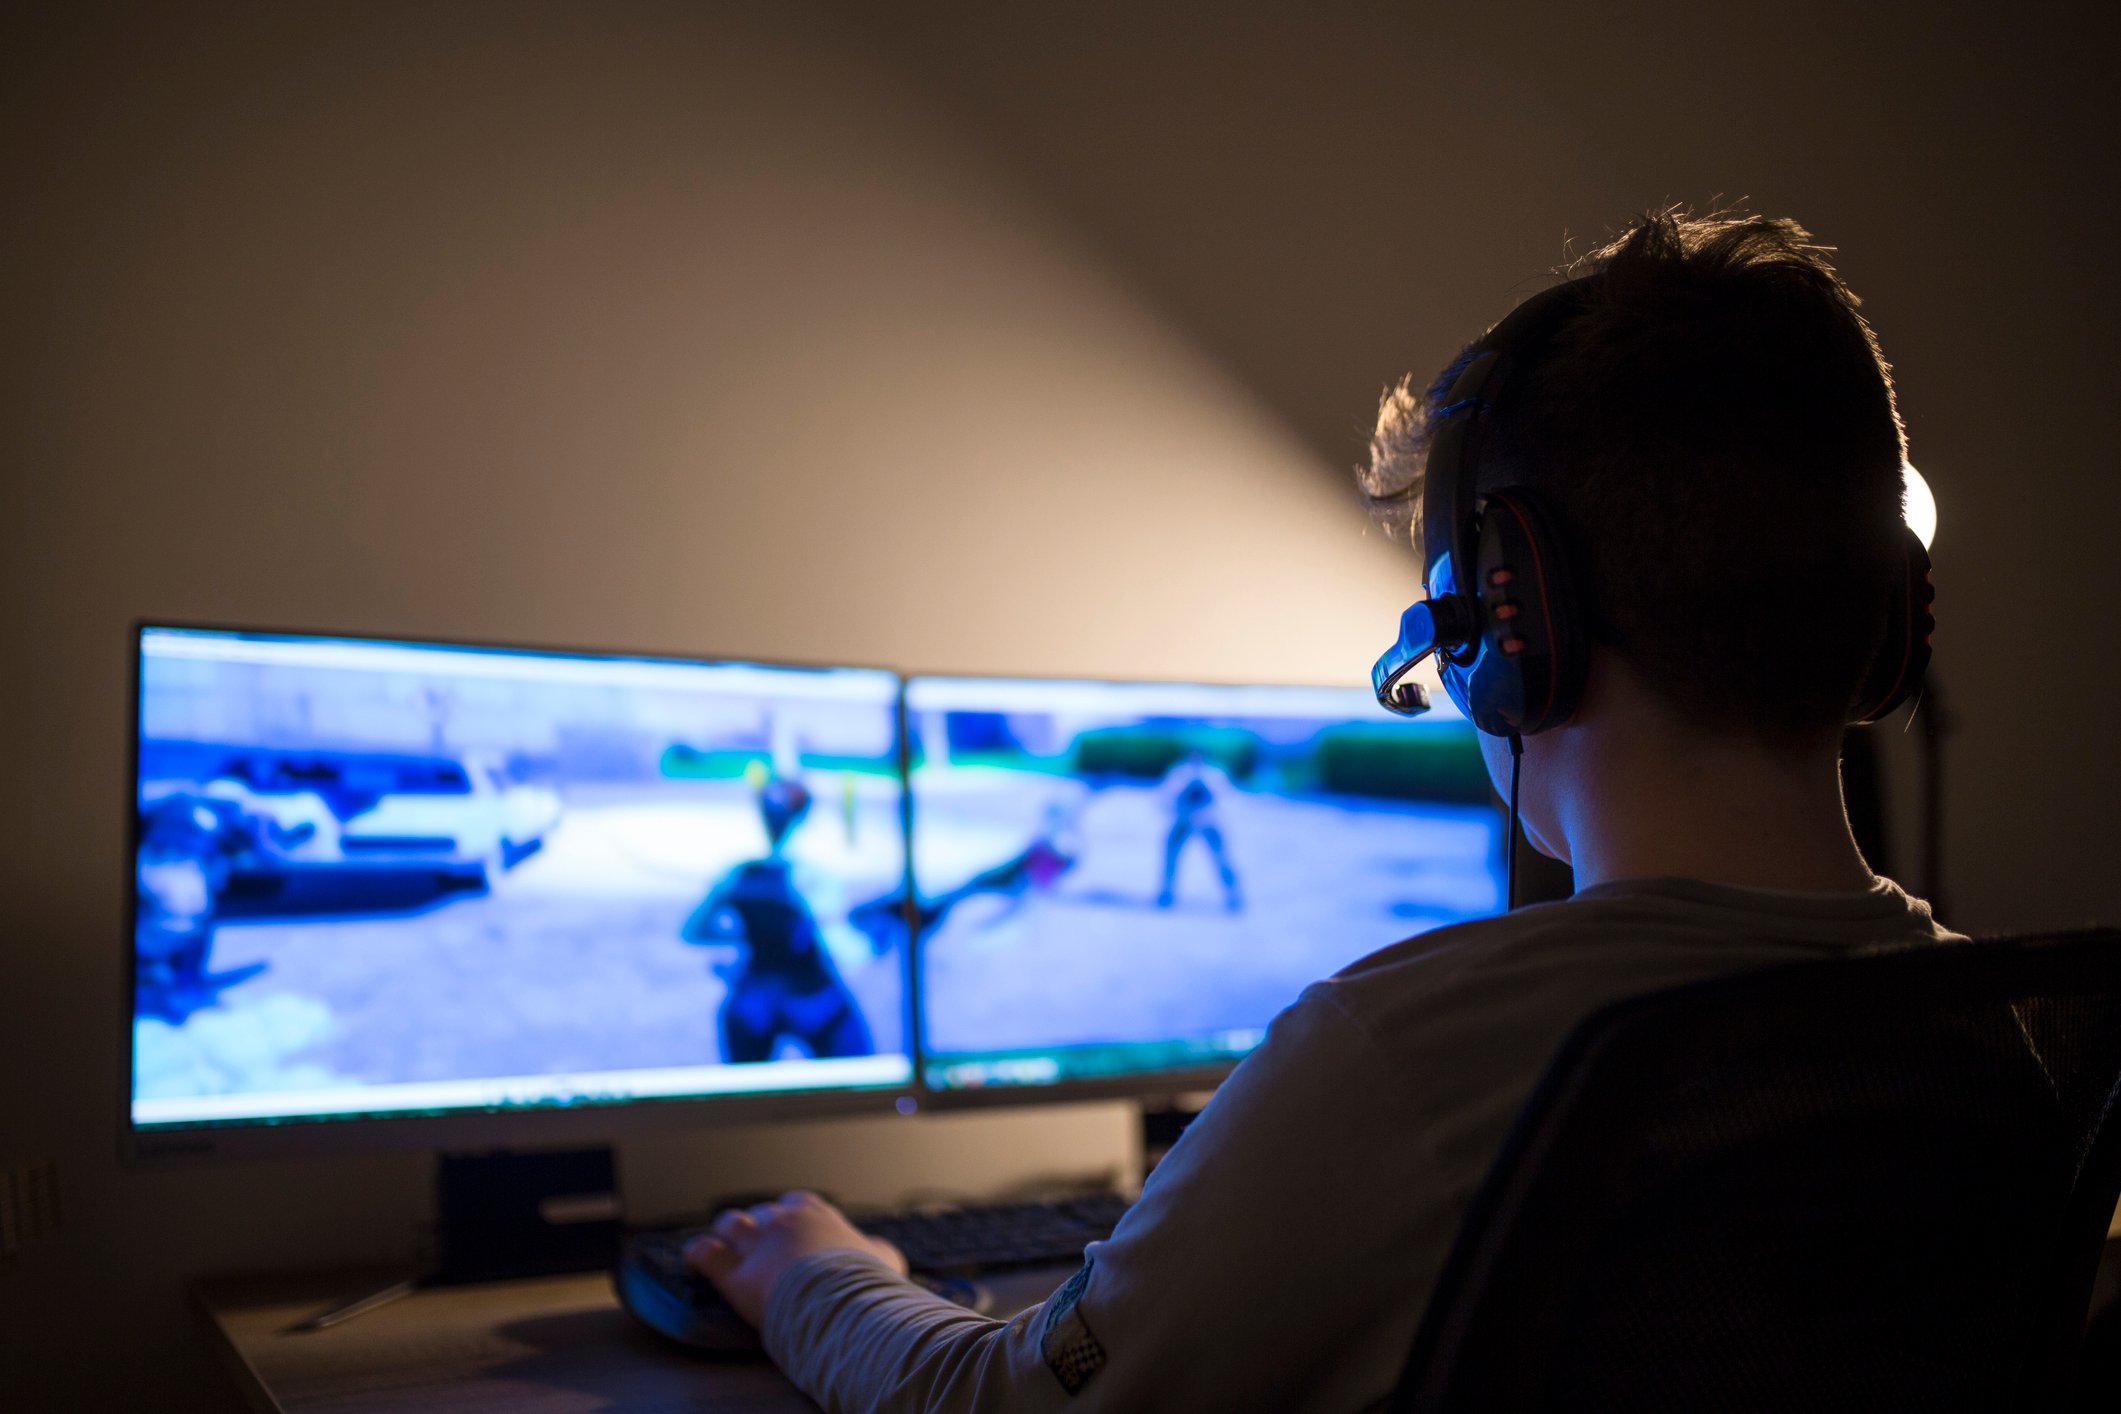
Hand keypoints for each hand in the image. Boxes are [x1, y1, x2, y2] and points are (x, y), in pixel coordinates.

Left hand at [683, 1190, 908, 1328]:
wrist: (844, 1302)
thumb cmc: (867, 1282)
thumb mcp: (885, 1259)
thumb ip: (876, 1249)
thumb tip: (877, 1250)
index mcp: (817, 1214)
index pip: (797, 1203)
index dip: (791, 1215)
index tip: (793, 1228)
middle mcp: (784, 1221)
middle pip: (762, 1213)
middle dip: (759, 1226)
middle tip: (759, 1244)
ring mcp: (758, 1245)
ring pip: (730, 1225)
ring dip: (727, 1234)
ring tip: (727, 1245)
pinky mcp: (737, 1275)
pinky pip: (706, 1254)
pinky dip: (697, 1256)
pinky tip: (695, 1262)